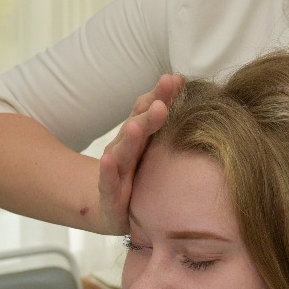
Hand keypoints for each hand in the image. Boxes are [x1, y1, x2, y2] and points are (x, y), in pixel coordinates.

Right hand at [97, 73, 183, 234]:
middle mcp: (126, 146)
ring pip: (122, 151)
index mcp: (140, 134)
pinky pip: (107, 180)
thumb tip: (181, 81)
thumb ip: (165, 118)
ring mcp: (116, 168)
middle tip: (161, 104)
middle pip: (137, 126)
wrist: (113, 208)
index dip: (160, 94)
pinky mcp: (109, 192)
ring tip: (136, 127)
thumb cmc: (139, 173)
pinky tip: (107, 159)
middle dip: (148, 113)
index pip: (148, 109)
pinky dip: (107, 169)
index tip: (175, 80)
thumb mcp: (153, 146)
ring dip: (129, 138)